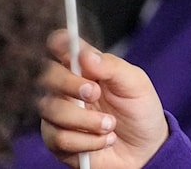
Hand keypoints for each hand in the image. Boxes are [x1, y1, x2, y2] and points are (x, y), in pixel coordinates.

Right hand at [39, 30, 168, 167]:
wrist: (145, 148)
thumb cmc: (139, 110)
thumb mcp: (135, 84)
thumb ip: (111, 67)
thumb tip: (85, 54)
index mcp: (85, 67)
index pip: (61, 47)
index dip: (58, 42)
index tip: (64, 42)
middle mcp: (67, 88)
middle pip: (46, 76)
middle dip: (69, 84)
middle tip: (95, 92)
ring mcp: (59, 115)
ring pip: (52, 111)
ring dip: (86, 120)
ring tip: (110, 125)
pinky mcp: (58, 142)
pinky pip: (60, 139)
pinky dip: (88, 141)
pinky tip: (105, 140)